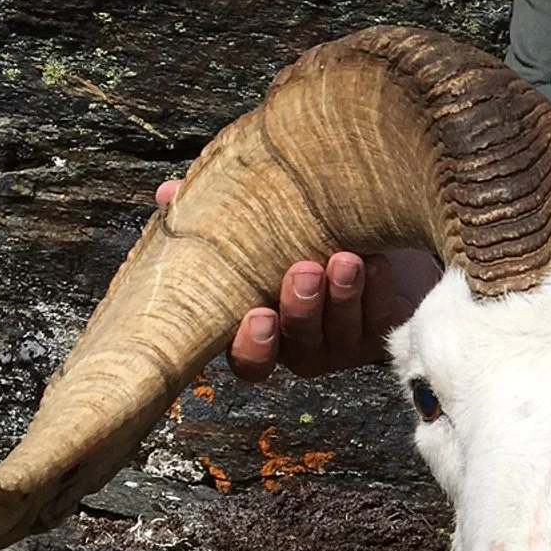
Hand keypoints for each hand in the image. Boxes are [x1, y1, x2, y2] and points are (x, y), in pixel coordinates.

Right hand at [153, 181, 440, 381]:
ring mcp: (344, 342)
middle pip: (299, 344)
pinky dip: (377, 290)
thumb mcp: (263, 216)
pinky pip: (380, 318)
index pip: (250, 358)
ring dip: (342, 295)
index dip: (251, 345)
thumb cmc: (305, 227)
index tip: (257, 313)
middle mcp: (301, 343)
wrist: (378, 227)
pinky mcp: (382, 330)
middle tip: (303, 271)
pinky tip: (377, 261)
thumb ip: (215, 213)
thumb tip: (167, 192)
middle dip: (301, 309)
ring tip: (345, 259)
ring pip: (341, 331)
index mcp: (263, 326)